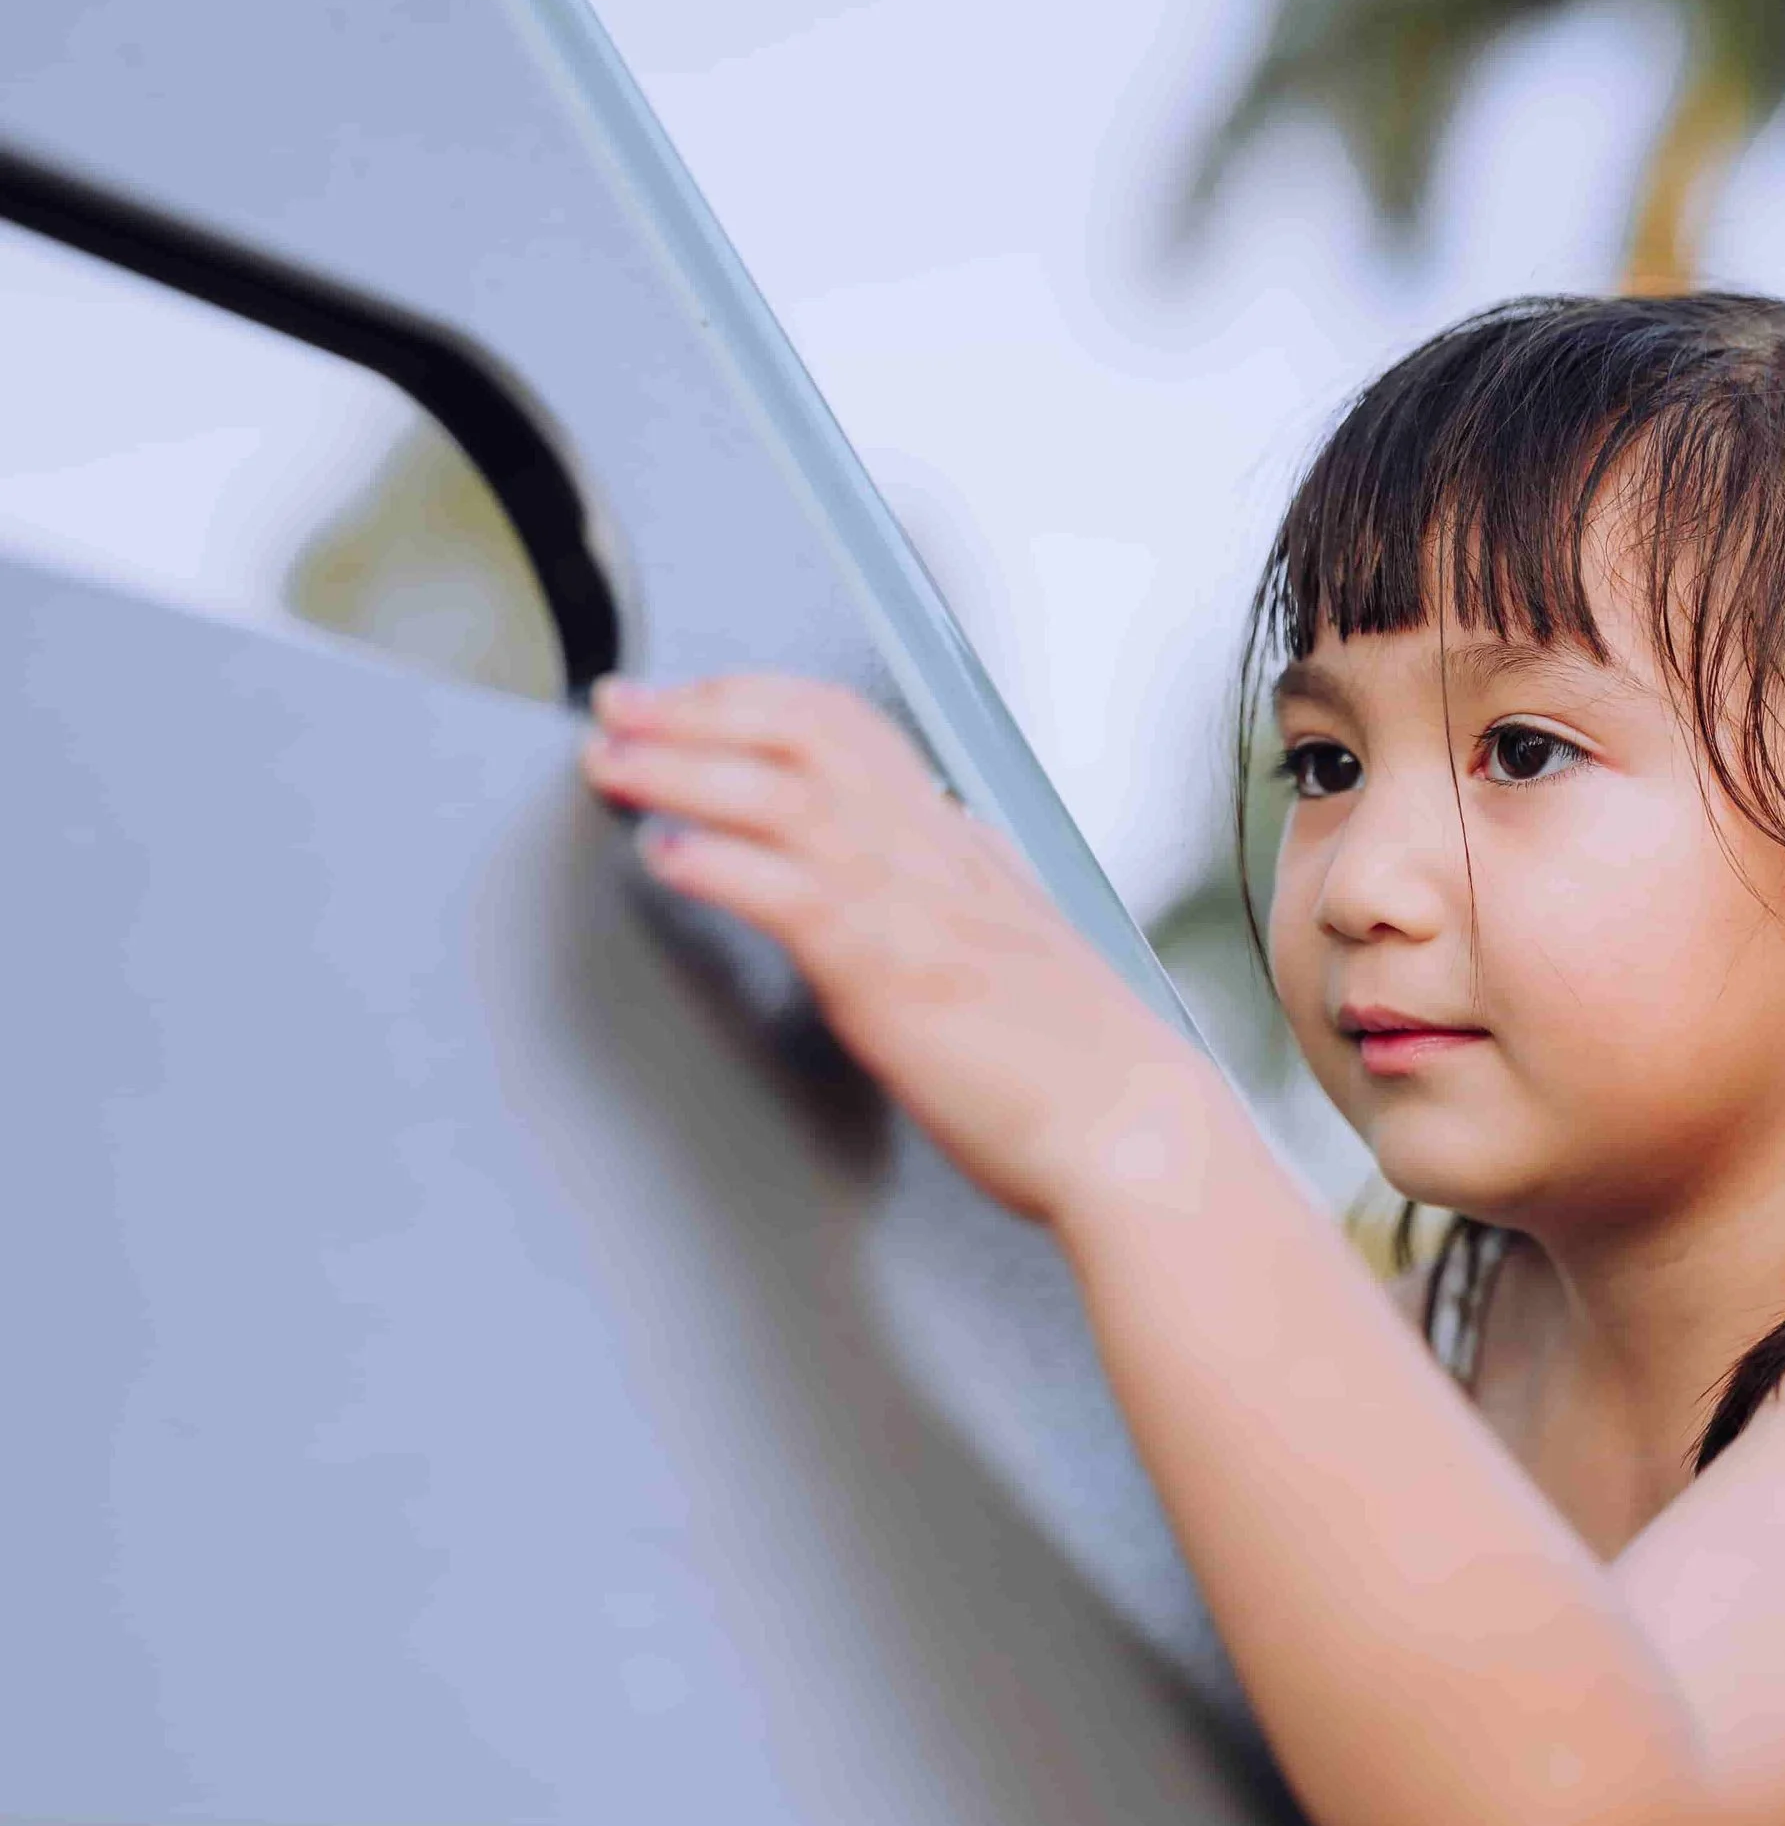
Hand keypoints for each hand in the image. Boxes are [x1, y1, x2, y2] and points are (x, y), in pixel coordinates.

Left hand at [580, 673, 1225, 1227]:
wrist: (1132, 1126)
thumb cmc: (1082, 1069)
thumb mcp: (1015, 955)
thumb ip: (961, 911)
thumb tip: (922, 892)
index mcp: (961, 845)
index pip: (851, 726)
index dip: (756, 699)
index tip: (692, 700)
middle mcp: (933, 852)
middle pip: (801, 729)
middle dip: (697, 705)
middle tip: (619, 705)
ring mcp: (909, 901)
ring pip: (776, 789)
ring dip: (678, 766)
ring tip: (612, 762)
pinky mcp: (885, 966)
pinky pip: (779, 886)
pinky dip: (710, 859)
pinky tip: (663, 856)